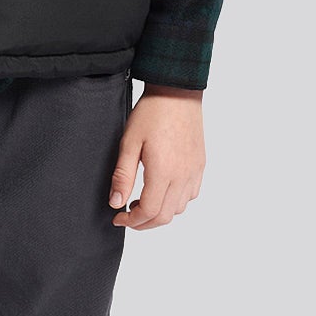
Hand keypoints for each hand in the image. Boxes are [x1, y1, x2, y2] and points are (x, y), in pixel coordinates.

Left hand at [108, 84, 204, 229]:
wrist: (177, 92)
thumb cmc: (151, 113)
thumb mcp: (129, 143)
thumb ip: (123, 176)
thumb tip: (116, 203)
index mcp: (163, 171)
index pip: (148, 211)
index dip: (131, 221)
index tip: (117, 217)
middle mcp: (182, 176)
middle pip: (164, 216)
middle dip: (144, 223)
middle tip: (127, 216)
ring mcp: (194, 171)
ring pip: (179, 208)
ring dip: (160, 213)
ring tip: (142, 201)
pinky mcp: (200, 165)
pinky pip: (191, 195)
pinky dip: (175, 201)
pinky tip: (162, 190)